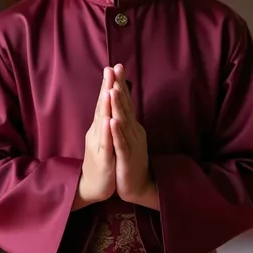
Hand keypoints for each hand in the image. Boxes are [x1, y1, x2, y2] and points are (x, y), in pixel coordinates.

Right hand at [74, 67, 115, 209]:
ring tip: (108, 89)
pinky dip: (106, 132)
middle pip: (102, 106)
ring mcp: (99, 145)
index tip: (114, 66)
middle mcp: (97, 132)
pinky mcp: (103, 159)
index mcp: (100, 127)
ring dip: (105, 106)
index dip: (109, 84)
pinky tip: (108, 121)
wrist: (93, 186)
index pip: (104, 102)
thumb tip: (109, 101)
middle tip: (109, 69)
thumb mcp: (105, 137)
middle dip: (106, 87)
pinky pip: (105, 144)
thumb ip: (106, 119)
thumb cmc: (101, 161)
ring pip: (102, 123)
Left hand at [110, 64, 157, 207]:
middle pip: (126, 106)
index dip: (121, 84)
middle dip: (120, 87)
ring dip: (118, 105)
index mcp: (132, 126)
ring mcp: (131, 144)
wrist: (139, 186)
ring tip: (113, 89)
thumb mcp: (128, 137)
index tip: (116, 66)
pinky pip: (121, 143)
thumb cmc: (130, 161)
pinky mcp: (127, 158)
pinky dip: (117, 132)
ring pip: (124, 122)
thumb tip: (123, 103)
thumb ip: (126, 120)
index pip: (126, 101)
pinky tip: (113, 121)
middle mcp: (133, 131)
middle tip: (116, 69)